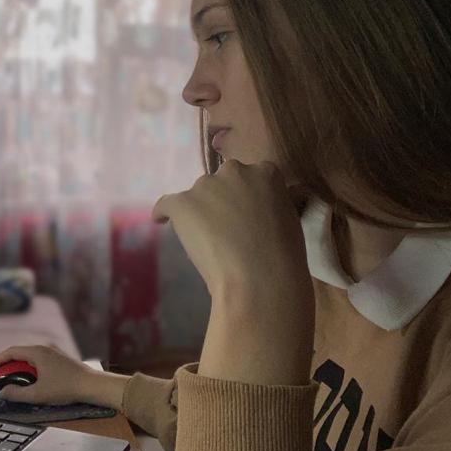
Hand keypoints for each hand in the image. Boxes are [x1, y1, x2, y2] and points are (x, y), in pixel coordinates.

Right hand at [0, 344, 95, 404]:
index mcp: (37, 352)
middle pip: (20, 353)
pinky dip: (29, 367)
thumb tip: (3, 392)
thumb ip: (17, 394)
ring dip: (19, 367)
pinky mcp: (60, 359)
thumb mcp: (38, 394)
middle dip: (7, 364)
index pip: (12, 351)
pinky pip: (38, 360)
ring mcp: (54, 352)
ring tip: (12, 379)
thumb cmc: (66, 388)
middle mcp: (45, 348)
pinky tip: (30, 379)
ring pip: (30, 356)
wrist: (92, 385)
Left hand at [152, 159, 314, 385]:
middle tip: (226, 229)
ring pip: (197, 196)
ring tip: (206, 240)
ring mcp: (206, 185)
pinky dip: (163, 213)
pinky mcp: (183, 203)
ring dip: (199, 212)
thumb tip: (254, 209)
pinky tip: (161, 221)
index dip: (244, 197)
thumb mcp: (288, 219)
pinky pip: (166, 204)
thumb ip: (269, 203)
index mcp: (265, 172)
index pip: (248, 176)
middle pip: (221, 182)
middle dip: (221, 201)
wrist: (261, 279)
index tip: (244, 214)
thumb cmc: (283, 257)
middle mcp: (235, 170)